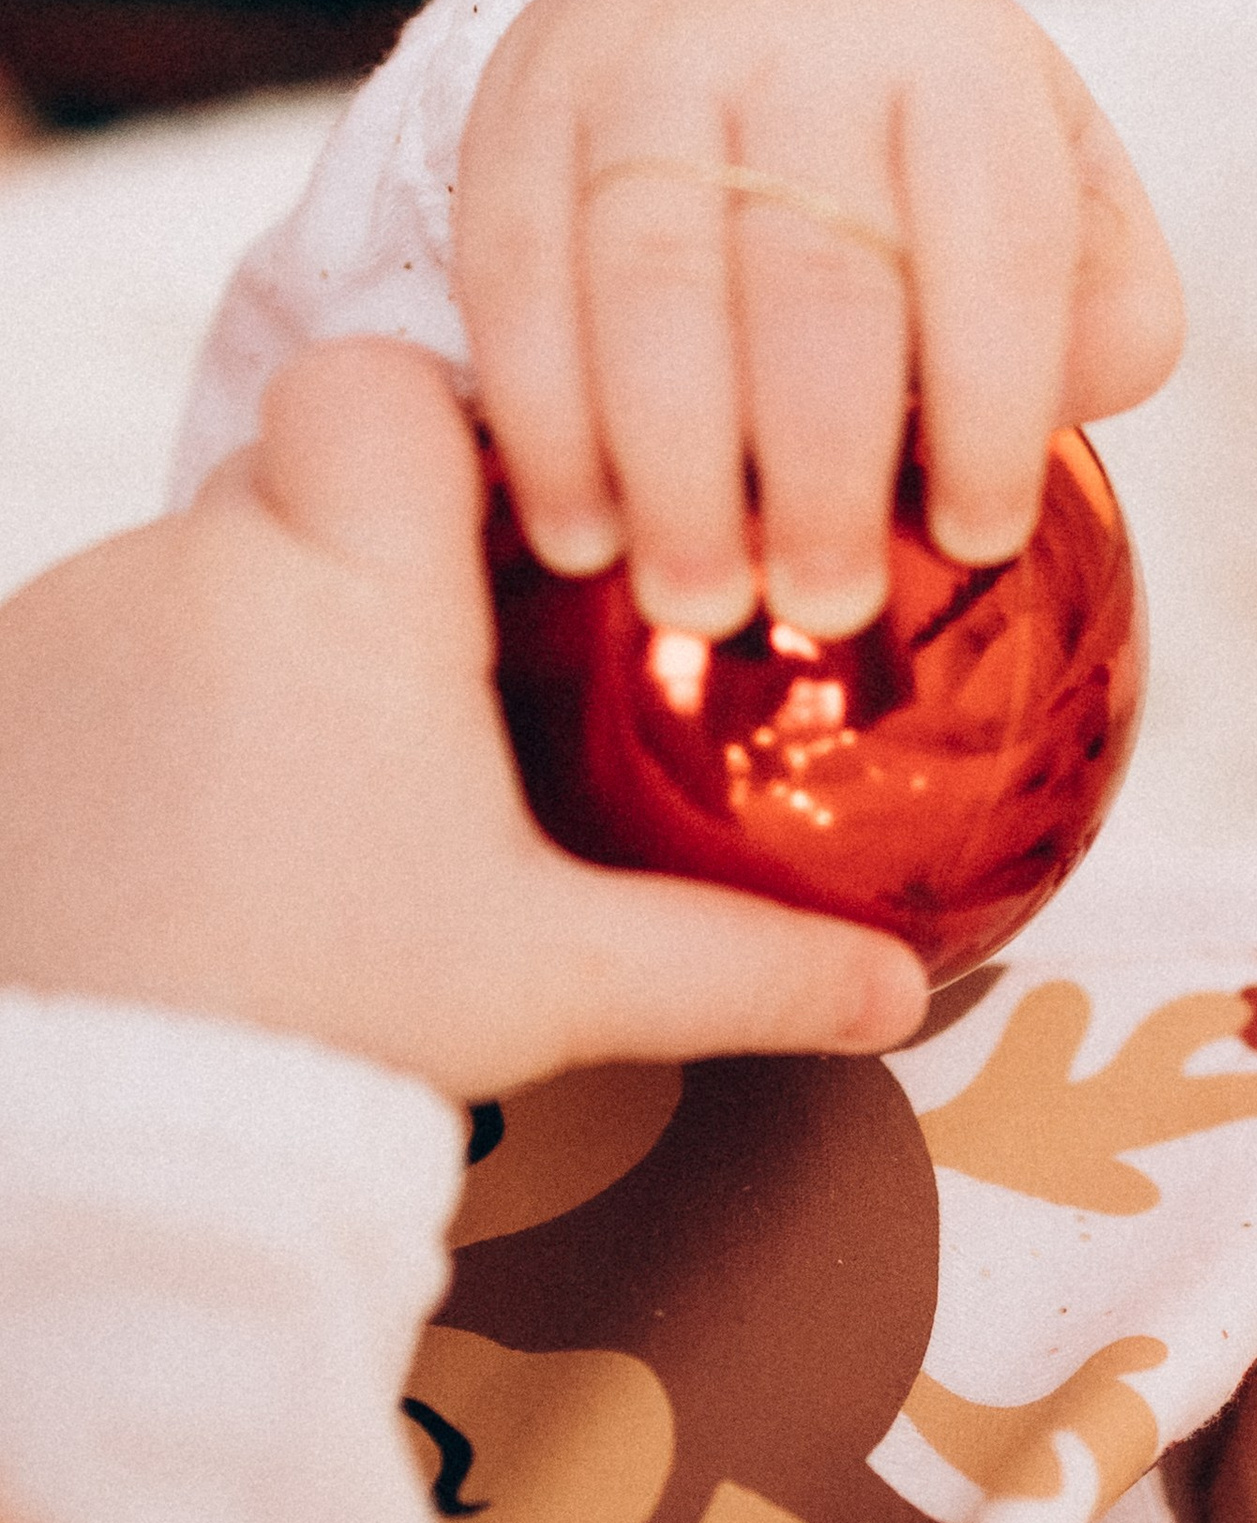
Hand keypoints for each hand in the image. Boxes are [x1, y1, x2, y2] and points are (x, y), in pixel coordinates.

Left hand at [0, 336, 928, 1089]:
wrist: (108, 1138)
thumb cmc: (338, 1029)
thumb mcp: (565, 984)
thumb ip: (747, 962)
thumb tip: (907, 985)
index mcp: (348, 587)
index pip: (384, 383)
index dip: (448, 431)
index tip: (511, 541)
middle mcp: (189, 567)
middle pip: (297, 483)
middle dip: (368, 567)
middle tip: (441, 709)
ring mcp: (61, 630)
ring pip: (191, 575)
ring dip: (253, 652)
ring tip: (312, 809)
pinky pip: (87, 658)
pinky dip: (147, 719)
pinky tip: (199, 846)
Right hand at [453, 0, 1183, 639]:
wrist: (734, 32)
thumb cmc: (929, 187)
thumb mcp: (1062, 216)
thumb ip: (1094, 324)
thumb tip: (1022, 434)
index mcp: (964, 57)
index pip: (997, 249)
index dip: (992, 411)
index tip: (976, 542)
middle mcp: (807, 28)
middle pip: (817, 278)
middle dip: (822, 470)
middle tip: (825, 610)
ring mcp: (651, 50)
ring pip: (654, 277)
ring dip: (674, 468)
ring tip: (698, 605)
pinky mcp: (526, 97)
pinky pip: (518, 272)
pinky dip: (547, 423)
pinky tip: (580, 537)